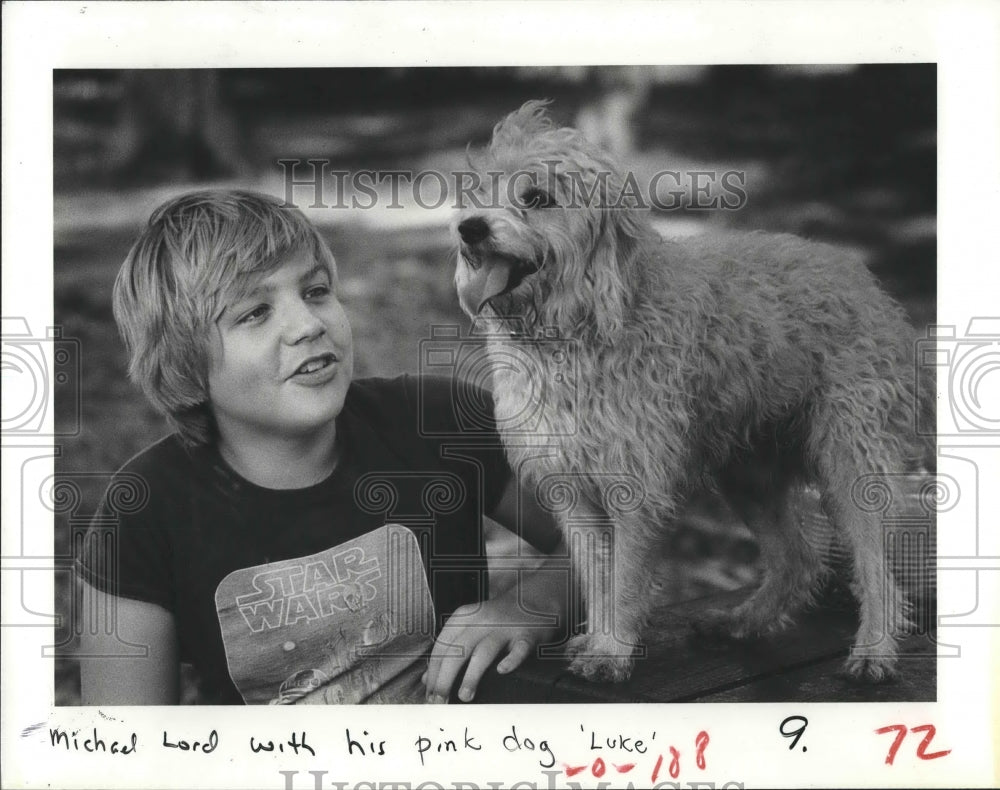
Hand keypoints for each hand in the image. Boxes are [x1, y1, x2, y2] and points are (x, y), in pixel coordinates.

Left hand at [422, 570, 562, 702]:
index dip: (433, 672)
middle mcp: (482, 620)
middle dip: (445, 678)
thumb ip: (450, 649)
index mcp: (464, 617)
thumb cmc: (498, 617)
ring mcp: (505, 627)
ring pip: (484, 651)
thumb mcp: (470, 625)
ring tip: (464, 696)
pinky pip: (519, 648)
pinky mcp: (527, 634)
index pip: (442, 646)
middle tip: (440, 701)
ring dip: (472, 675)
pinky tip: (502, 671)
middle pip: (458, 651)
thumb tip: (428, 678)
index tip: (429, 694)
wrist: (533, 598)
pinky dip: (511, 660)